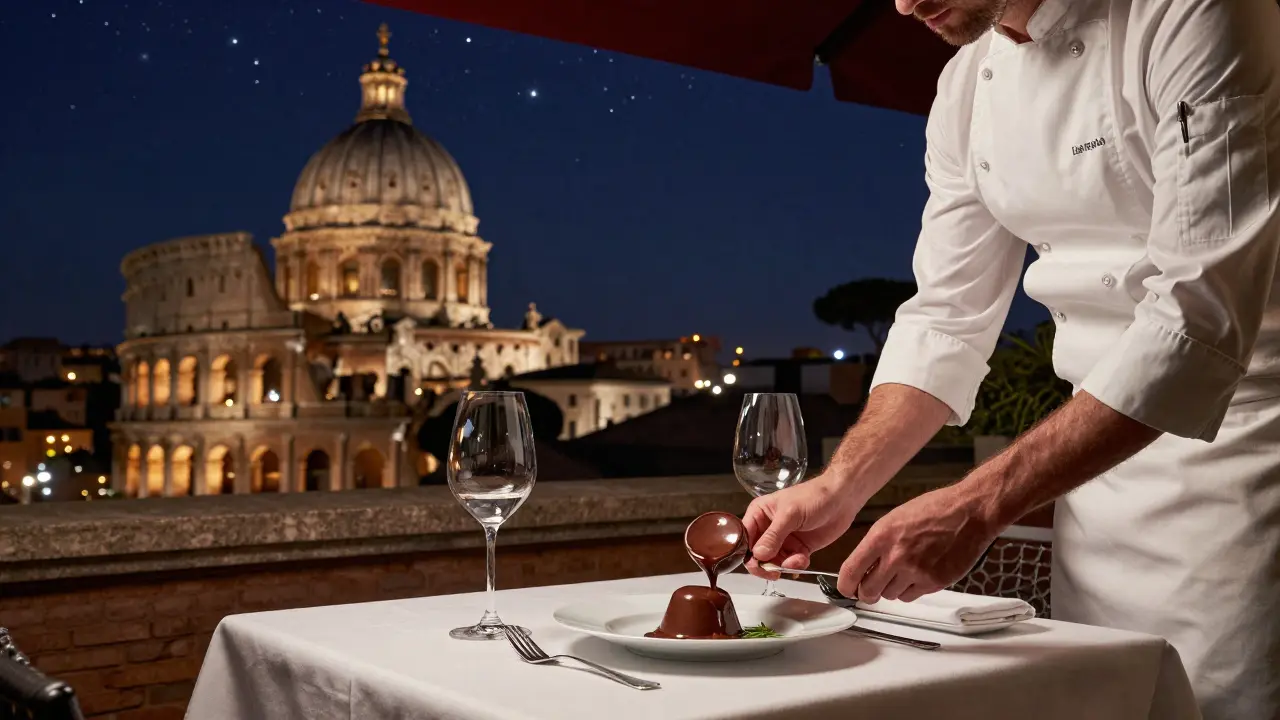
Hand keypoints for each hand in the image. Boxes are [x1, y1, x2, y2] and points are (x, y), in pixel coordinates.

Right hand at [743, 474, 867, 579]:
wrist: (842, 499)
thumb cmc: (814, 496)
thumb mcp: (790, 514)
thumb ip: (773, 536)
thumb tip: (758, 555)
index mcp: (759, 513)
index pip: (744, 537)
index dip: (747, 552)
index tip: (757, 563)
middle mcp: (768, 528)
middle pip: (756, 554)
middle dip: (765, 564)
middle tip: (774, 572)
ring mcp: (783, 539)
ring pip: (773, 562)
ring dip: (783, 565)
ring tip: (796, 560)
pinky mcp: (797, 548)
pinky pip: (790, 563)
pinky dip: (795, 565)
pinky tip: (803, 559)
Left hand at [839, 483, 999, 602]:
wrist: (969, 512)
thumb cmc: (934, 510)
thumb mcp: (894, 518)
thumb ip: (877, 543)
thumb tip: (863, 563)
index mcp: (882, 536)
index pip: (851, 570)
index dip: (845, 585)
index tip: (846, 588)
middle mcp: (896, 556)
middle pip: (869, 591)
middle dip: (867, 592)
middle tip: (870, 588)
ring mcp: (916, 571)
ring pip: (891, 596)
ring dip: (892, 589)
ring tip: (902, 573)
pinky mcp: (934, 582)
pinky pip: (911, 596)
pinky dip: (910, 591)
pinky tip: (917, 575)